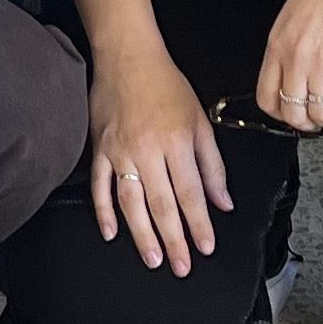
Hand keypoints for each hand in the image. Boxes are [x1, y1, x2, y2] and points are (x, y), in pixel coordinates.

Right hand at [86, 41, 231, 273]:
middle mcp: (149, 150)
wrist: (128, 57)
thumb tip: (223, 201)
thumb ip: (212, 164)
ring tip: (153, 259)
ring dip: (142, 234)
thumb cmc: (166, 85)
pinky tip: (112, 233)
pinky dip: (104, 211)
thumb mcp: (199, 120)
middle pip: (162, 204)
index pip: (191, 193)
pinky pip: (100, 186)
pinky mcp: (100, 149)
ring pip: (132, 202)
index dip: (199, 223)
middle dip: (174, 239)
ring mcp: (121, 151)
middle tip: (181, 267)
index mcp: (177, 142)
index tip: (205, 247)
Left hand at [254, 0, 322, 140]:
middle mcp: (296, 57)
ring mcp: (322, 63)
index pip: (266, 96)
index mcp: (278, 45)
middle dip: (306, 124)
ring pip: (321, 114)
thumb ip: (291, 49)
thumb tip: (299, 77)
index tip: (291, 115)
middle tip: (317, 122)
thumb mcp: (292, 17)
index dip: (280, 114)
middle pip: (293, 112)